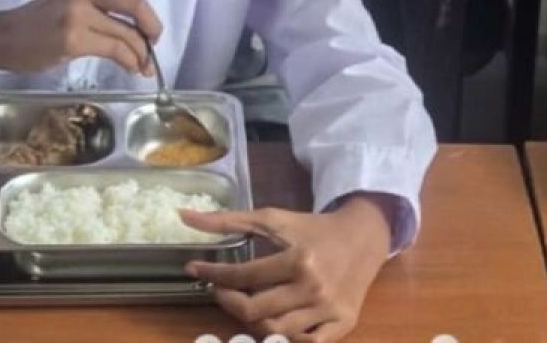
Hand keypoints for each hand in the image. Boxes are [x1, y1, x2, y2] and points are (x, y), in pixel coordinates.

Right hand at [0, 0, 161, 76]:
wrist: (4, 38)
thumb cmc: (43, 18)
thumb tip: (144, 18)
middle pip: (136, 2)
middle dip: (152, 25)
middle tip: (154, 39)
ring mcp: (76, 13)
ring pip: (128, 31)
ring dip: (143, 51)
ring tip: (144, 63)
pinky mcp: (73, 39)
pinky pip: (115, 50)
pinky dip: (131, 61)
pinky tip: (132, 68)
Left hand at [183, 196, 393, 341]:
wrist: (363, 238)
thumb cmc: (314, 229)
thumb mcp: (275, 219)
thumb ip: (228, 220)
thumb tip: (182, 216)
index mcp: (298, 259)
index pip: (244, 276)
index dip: (214, 275)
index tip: (197, 270)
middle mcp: (313, 288)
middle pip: (255, 311)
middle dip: (227, 300)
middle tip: (220, 290)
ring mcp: (329, 310)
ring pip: (276, 331)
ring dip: (253, 321)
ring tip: (245, 304)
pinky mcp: (343, 324)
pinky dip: (287, 339)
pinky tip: (276, 323)